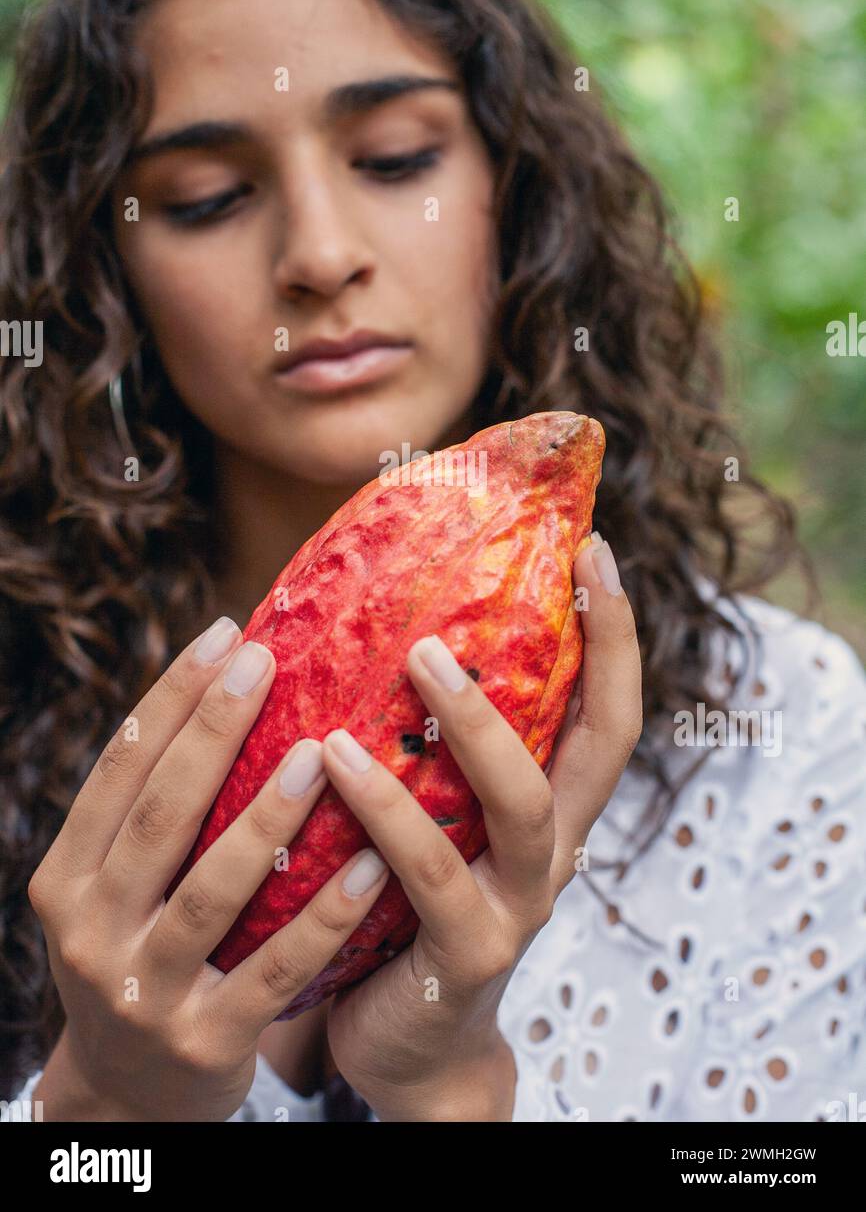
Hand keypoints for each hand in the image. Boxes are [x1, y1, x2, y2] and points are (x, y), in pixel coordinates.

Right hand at [28, 616, 390, 1121]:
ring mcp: (146, 993)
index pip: (118, 772)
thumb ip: (157, 813)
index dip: (170, 699)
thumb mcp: (118, 891)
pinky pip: (276, 969)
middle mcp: (92, 933)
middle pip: (159, 817)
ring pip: (212, 892)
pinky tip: (374, 865)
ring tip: (320, 755)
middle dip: (212, 731)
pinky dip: (325, 916)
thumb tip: (233, 687)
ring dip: (268, 818)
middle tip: (267, 662)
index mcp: (66, 880)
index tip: (225, 633)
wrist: (132, 1097)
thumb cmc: (142, 955)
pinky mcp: (206, 1042)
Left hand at [321, 532, 641, 1120]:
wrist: (408, 1041)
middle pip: (601, 748)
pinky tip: (332, 763)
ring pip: (521, 806)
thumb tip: (373, 621)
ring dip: (473, 726)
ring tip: (414, 658)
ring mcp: (520, 906)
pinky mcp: (467, 955)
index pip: (610, 711)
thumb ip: (429, 746)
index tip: (595, 547)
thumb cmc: (407, 903)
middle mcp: (555, 852)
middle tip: (520, 571)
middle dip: (583, 657)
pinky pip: (430, 877)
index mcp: (553, 808)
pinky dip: (386, 815)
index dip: (614, 633)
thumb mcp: (439, 818)